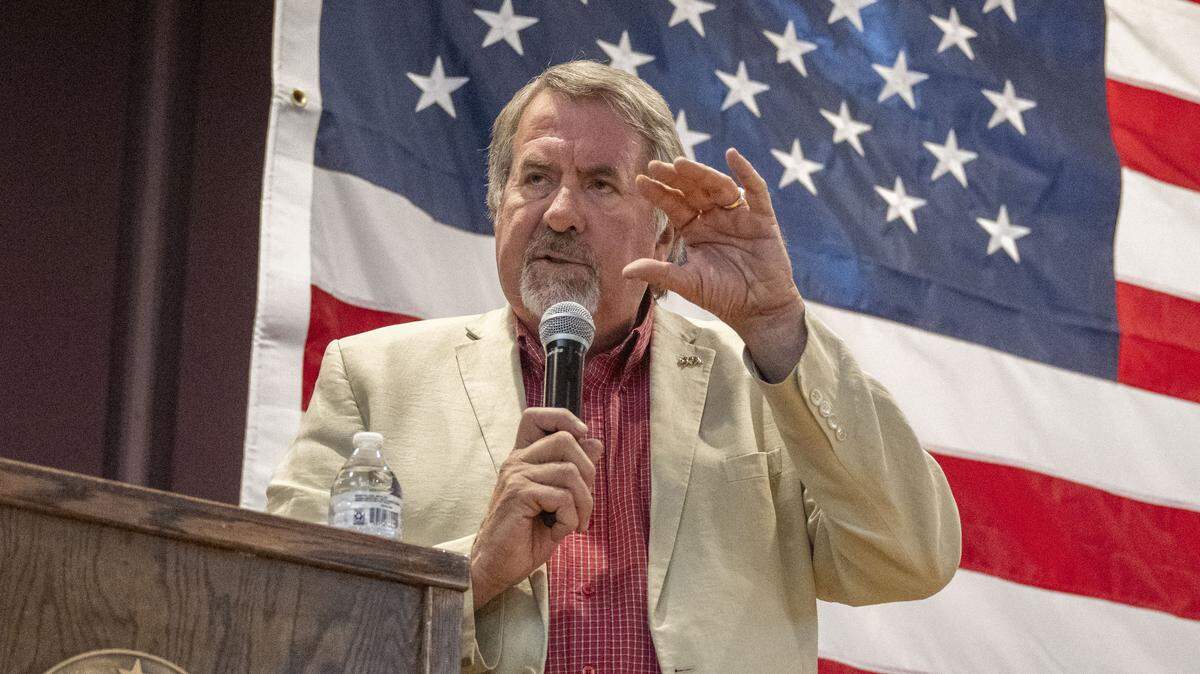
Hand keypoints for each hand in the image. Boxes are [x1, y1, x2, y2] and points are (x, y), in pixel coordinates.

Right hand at [470, 407, 602, 607]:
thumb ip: (574, 472)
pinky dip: (570, 518)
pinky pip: (562, 497)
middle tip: (585, 503)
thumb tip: (596, 442)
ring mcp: (516, 476)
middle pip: (566, 439)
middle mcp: (518, 462)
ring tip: (576, 523)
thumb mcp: (558, 503)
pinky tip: (561, 531)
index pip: (537, 417)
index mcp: (524, 459)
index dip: (564, 418)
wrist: (495, 567)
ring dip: (584, 502)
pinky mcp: (518, 494)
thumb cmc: (524, 538)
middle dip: (589, 471)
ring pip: (570, 471)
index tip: (583, 437)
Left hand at [628, 148, 806, 380]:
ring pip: (718, 186)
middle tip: (656, 166)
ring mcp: (738, 216)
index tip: (639, 181)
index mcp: (695, 229)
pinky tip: (732, 156)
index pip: (674, 205)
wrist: (759, 309)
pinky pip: (755, 191)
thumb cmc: (723, 296)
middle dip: (675, 178)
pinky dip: (746, 172)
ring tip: (681, 164)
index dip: (658, 193)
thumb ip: (659, 273)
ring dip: (701, 173)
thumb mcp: (688, 283)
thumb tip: (624, 271)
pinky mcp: (762, 219)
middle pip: (693, 190)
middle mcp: (714, 218)